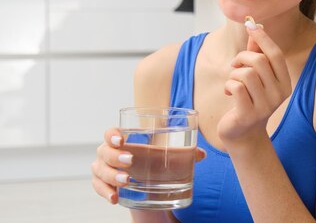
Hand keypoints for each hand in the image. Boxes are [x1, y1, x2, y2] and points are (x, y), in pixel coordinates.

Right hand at [91, 127, 206, 203]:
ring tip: (126, 180)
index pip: (111, 133)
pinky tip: (115, 198)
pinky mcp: (103, 184)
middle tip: (130, 161)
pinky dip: (105, 192)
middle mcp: (108, 152)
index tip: (121, 139)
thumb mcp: (166, 155)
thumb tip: (201, 155)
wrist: (144, 181)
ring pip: (99, 170)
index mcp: (122, 140)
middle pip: (104, 151)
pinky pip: (98, 188)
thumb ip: (184, 153)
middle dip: (115, 156)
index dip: (112, 134)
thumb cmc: (153, 160)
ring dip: (111, 175)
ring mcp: (103, 168)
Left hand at [218, 24, 292, 146]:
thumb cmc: (250, 99)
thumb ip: (257, 52)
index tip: (250, 25)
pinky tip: (229, 92)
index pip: (276, 54)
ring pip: (246, 73)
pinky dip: (228, 85)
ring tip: (232, 82)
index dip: (262, 38)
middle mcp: (279, 95)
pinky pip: (236, 88)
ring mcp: (265, 106)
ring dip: (233, 74)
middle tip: (235, 66)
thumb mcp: (256, 76)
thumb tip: (255, 26)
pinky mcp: (248, 114)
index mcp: (285, 83)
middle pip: (259, 61)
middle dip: (242, 57)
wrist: (243, 133)